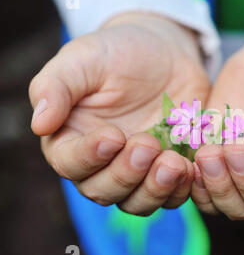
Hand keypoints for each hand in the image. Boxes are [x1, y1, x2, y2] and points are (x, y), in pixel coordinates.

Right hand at [29, 13, 208, 214]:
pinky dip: (183, 189)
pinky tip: (192, 167)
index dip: (88, 157)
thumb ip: (57, 86)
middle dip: (126, 174)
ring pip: (138, 202)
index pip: (69, 163)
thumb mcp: (83, 58)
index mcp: (72, 139)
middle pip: (103, 192)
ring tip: (174, 163)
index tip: (112, 136)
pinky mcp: (170, 171)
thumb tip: (39, 124)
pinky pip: (173, 195)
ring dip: (155, 190)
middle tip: (148, 145)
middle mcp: (103, 163)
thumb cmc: (117, 52)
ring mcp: (139, 171)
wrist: (165, 53)